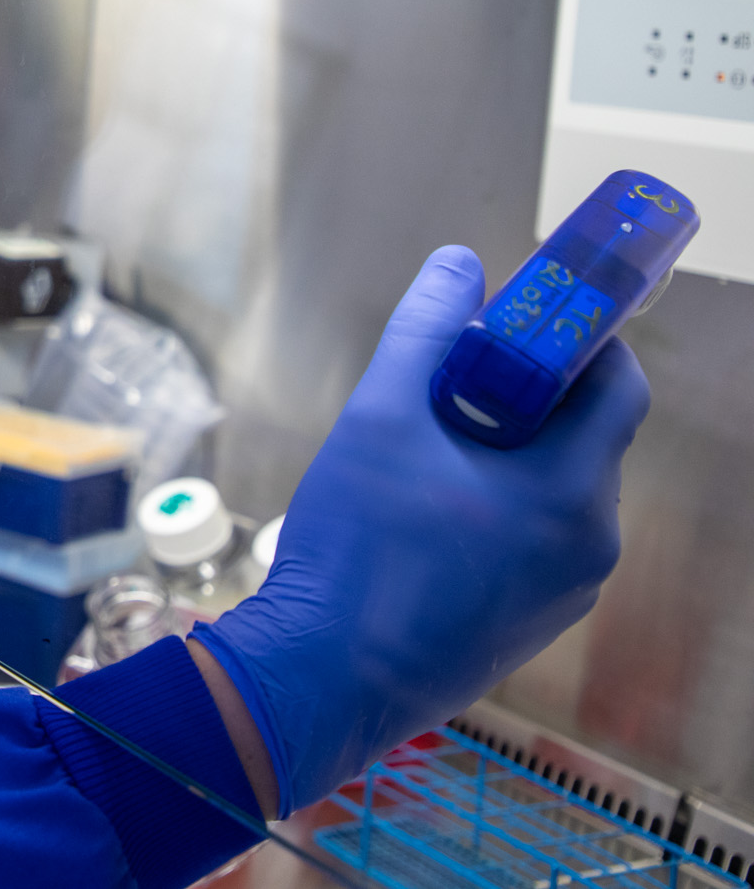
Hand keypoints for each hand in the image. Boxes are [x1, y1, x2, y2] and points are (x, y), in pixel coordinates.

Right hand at [193, 246, 647, 815]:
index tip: (517, 322)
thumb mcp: (381, 417)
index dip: (576, 339)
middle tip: (449, 383)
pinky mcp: (528, 626)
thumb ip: (424, 332)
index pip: (618, 386)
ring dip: (506, 456)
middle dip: (525, 397)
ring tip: (423, 452)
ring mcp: (564, 594)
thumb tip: (458, 265)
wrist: (322, 673)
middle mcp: (590, 547)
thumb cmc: (356, 544)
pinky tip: (422, 513)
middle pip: (582, 439)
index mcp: (571, 491)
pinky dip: (495, 510)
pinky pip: (532, 543)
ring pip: (553, 493)